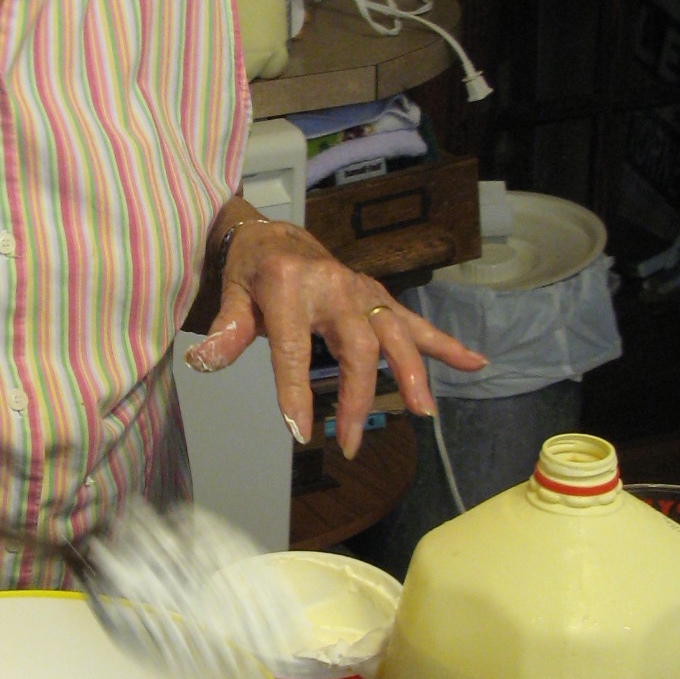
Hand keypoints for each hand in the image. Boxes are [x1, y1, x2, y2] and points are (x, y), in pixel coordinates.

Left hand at [184, 220, 487, 457]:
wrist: (275, 236)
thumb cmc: (251, 272)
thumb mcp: (230, 294)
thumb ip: (224, 329)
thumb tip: (204, 361)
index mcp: (289, 286)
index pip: (294, 347)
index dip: (296, 390)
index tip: (300, 431)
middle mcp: (334, 287)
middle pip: (358, 346)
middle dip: (359, 396)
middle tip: (350, 442)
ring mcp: (362, 293)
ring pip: (395, 335)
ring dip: (413, 373)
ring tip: (424, 412)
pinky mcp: (378, 300)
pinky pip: (414, 324)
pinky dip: (445, 344)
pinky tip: (475, 363)